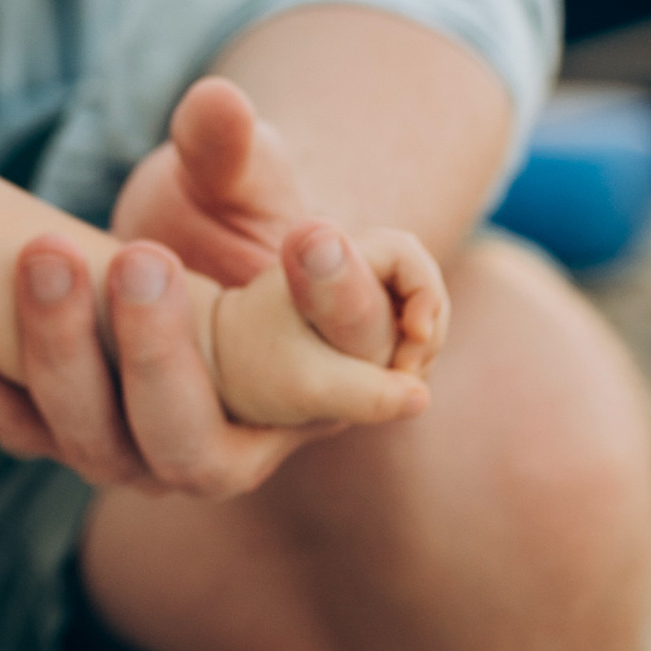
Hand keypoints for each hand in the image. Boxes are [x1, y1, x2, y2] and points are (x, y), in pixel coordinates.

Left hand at [0, 76, 406, 498]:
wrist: (165, 262)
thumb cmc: (234, 223)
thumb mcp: (247, 184)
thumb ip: (234, 152)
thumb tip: (217, 101)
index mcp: (309, 397)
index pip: (334, 375)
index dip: (335, 306)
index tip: (312, 233)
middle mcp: (221, 453)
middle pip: (185, 438)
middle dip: (160, 353)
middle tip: (143, 260)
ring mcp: (128, 454)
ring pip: (87, 436)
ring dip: (58, 354)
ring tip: (41, 258)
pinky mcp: (51, 430)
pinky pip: (5, 418)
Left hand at [211, 228, 446, 429]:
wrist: (224, 368)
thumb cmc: (258, 371)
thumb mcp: (308, 386)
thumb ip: (363, 392)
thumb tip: (421, 397)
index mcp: (322, 253)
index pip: (404, 253)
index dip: (424, 291)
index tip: (415, 336)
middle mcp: (343, 257)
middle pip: (419, 281)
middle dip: (426, 330)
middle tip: (407, 373)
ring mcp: (354, 281)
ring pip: (417, 305)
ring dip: (420, 346)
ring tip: (395, 382)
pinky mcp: (360, 305)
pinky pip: (405, 323)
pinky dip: (407, 353)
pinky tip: (388, 382)